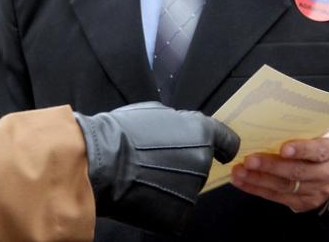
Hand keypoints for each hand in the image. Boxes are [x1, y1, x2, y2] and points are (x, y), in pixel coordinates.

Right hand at [75, 102, 239, 233]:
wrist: (99, 163)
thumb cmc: (122, 133)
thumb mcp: (155, 112)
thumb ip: (179, 123)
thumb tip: (183, 130)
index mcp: (201, 134)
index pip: (228, 142)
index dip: (223, 147)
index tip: (221, 152)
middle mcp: (202, 163)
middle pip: (200, 167)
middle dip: (184, 165)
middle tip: (157, 161)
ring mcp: (190, 192)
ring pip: (186, 189)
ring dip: (171, 185)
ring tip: (144, 176)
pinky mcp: (177, 215)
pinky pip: (172, 209)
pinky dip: (160, 205)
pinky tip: (142, 193)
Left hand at [231, 133, 328, 212]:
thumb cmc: (315, 146)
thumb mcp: (315, 135)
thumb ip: (298, 132)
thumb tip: (265, 124)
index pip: (318, 150)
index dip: (301, 149)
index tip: (283, 149)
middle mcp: (327, 173)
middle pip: (297, 171)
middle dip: (270, 166)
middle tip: (249, 160)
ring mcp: (316, 191)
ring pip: (284, 186)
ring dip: (258, 179)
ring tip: (239, 171)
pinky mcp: (303, 204)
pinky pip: (277, 197)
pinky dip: (256, 189)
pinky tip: (242, 181)